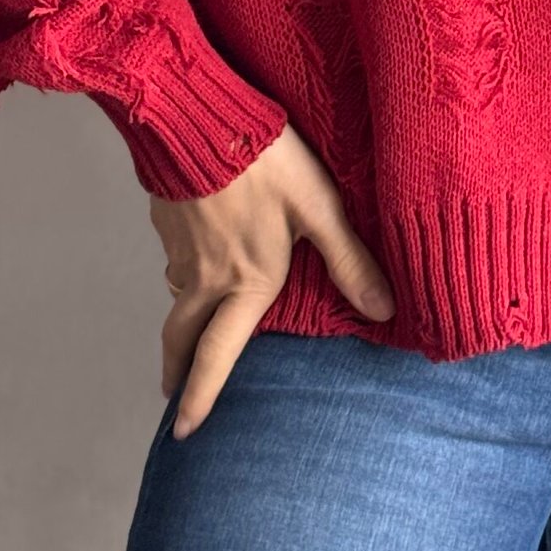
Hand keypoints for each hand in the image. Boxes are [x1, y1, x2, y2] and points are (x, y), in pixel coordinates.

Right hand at [150, 122, 393, 438]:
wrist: (200, 119)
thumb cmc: (266, 161)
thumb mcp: (319, 207)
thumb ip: (349, 260)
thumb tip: (384, 310)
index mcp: (246, 282)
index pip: (217, 355)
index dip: (200, 396)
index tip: (184, 431)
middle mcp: (206, 277)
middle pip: (181, 338)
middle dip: (176, 369)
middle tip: (172, 388)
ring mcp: (180, 250)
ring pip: (179, 294)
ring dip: (183, 314)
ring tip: (193, 320)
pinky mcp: (166, 220)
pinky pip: (175, 256)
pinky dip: (184, 265)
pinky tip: (199, 248)